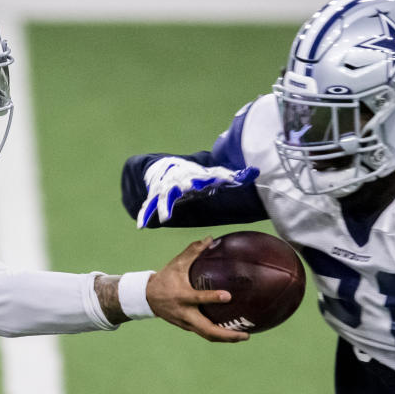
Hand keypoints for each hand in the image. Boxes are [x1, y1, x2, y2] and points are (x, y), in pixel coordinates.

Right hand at [137, 157, 259, 227]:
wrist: (167, 167)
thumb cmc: (194, 175)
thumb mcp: (211, 174)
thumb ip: (230, 175)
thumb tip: (253, 172)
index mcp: (192, 176)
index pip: (200, 177)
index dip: (204, 179)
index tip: (206, 182)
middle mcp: (177, 181)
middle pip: (177, 186)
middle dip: (178, 189)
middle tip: (181, 194)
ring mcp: (163, 189)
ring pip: (161, 198)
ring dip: (160, 207)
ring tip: (163, 218)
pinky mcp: (153, 196)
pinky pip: (147, 206)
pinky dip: (144, 214)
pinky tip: (141, 226)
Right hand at [146, 237, 249, 342]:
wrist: (147, 298)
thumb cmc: (165, 279)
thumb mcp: (176, 264)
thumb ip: (193, 251)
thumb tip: (210, 238)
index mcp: (181, 296)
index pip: (197, 298)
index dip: (212, 298)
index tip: (228, 296)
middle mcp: (184, 313)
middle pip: (207, 330)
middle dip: (227, 335)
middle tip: (246, 335)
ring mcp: (185, 323)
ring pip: (207, 335)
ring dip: (226, 338)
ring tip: (244, 336)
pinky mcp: (187, 327)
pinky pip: (204, 333)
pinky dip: (218, 335)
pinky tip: (232, 332)